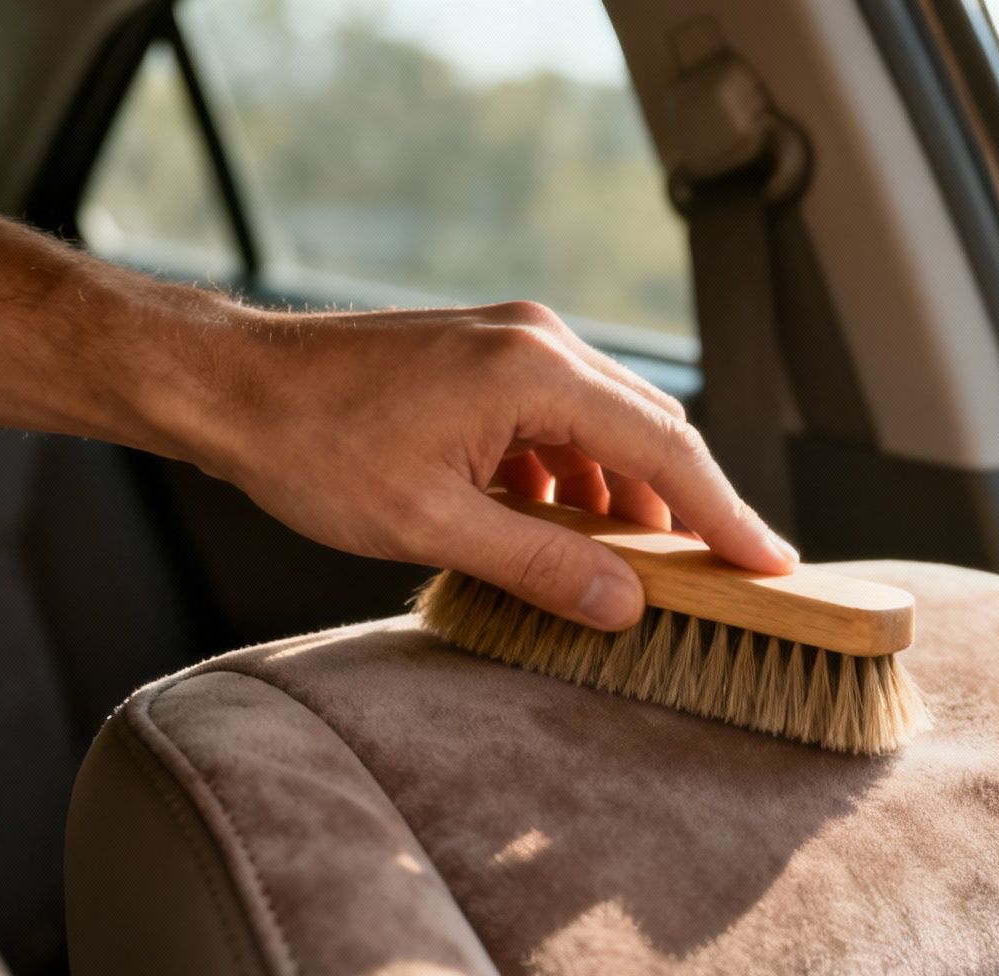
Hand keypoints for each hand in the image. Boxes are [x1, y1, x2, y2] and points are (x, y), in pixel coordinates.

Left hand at [184, 299, 798, 629]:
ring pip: (611, 433)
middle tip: (715, 583)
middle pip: (652, 435)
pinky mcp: (491, 360)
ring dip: (623, 503)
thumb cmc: (311, 445)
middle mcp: (541, 344)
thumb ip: (541, 565)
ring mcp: (516, 345)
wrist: (226, 385)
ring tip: (620, 573)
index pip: (668, 452)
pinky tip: (554, 530)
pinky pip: (567, 425)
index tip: (772, 566)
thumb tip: (628, 608)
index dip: (727, 516)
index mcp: (537, 372)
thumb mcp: (431, 526)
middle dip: (684, 514)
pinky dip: (578, 481)